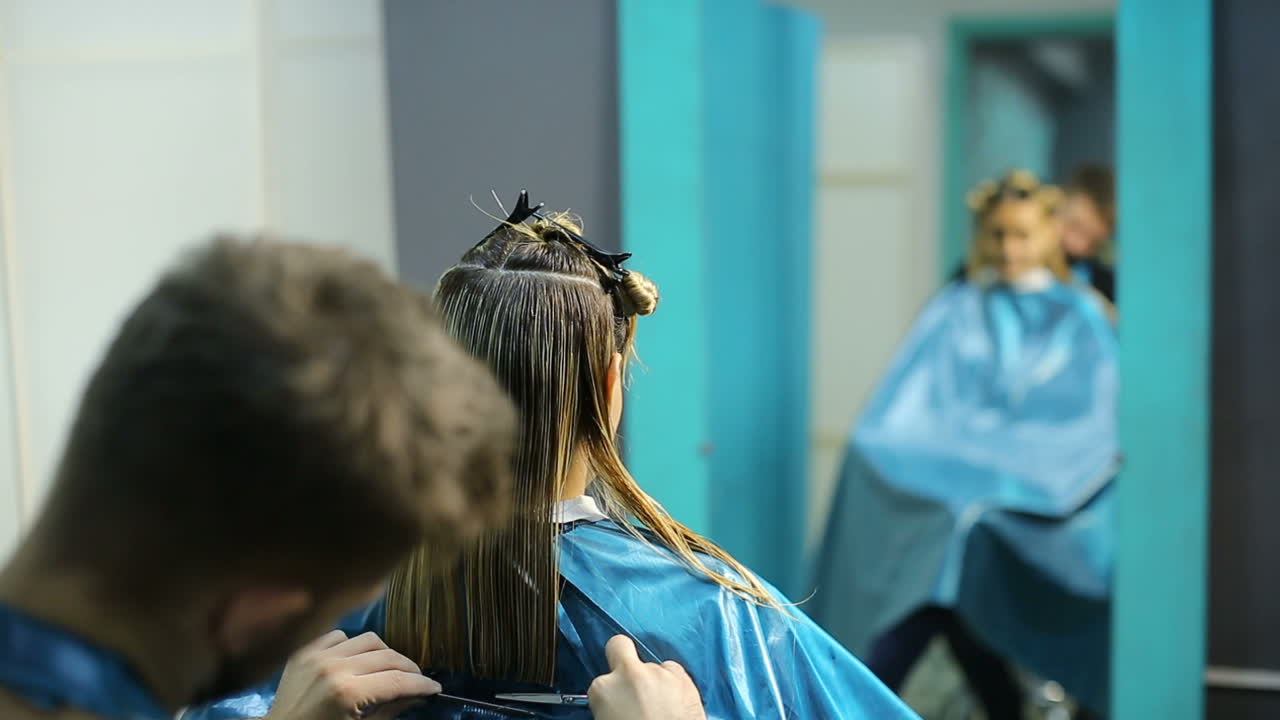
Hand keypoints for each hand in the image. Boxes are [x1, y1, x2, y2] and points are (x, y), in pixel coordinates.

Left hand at [264, 630, 439, 719]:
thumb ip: (390, 711)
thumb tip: (418, 696)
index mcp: (348, 693)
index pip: (397, 680)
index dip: (421, 684)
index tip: (434, 688)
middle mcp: (334, 667)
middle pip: (388, 656)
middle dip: (408, 669)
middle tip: (416, 680)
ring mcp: (317, 656)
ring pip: (367, 639)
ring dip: (383, 654)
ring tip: (387, 669)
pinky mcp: (304, 652)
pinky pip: (338, 636)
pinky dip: (351, 646)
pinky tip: (354, 661)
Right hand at [588, 636, 705, 719]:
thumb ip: (610, 706)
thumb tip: (618, 707)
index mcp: (603, 689)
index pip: (599, 681)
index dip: (608, 693)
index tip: (616, 705)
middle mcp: (630, 673)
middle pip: (619, 646)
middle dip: (621, 657)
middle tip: (631, 684)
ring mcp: (659, 672)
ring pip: (652, 665)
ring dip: (654, 680)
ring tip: (661, 706)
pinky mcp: (684, 678)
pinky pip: (674, 672)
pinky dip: (674, 684)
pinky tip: (676, 704)